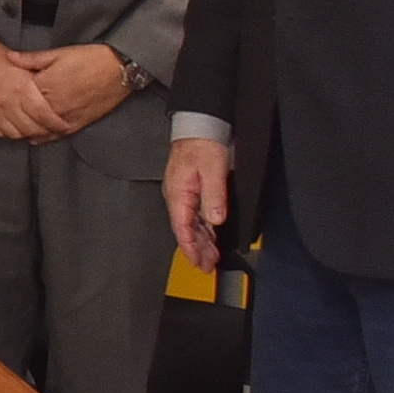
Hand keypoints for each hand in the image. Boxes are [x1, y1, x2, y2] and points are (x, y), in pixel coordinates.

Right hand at [0, 44, 73, 144]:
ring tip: (36, 130)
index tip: (64, 126)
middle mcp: (8, 102)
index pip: (43, 114)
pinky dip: (11, 133)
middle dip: (45, 132)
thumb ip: (37, 78)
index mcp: (21, 88)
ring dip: (28, 134)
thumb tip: (53, 91)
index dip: (57, 123)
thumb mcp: (22, 63)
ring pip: (16, 133)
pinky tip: (17, 129)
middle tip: (53, 130)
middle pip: (31, 128)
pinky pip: (0, 132)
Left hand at [11, 45, 133, 133]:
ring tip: (17, 126)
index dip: (11, 94)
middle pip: (28, 114)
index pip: (20, 95)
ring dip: (28, 128)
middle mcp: (54, 104)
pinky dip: (45, 137)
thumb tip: (10, 57)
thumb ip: (32, 59)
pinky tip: (36, 137)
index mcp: (45, 85)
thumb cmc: (90, 58)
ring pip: (40, 127)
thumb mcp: (58, 53)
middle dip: (16, 113)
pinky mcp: (78, 123)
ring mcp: (66, 116)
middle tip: (5, 112)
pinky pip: (57, 134)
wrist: (118, 69)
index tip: (2, 92)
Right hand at [164, 138, 232, 274]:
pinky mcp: (190, 190)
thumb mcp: (213, 170)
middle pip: (185, 230)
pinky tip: (210, 237)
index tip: (199, 262)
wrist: (199, 126)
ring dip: (201, 242)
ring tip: (210, 257)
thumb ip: (214, 196)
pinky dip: (202, 229)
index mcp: (179, 194)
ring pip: (190, 225)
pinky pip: (194, 216)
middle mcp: (177, 196)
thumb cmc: (202, 144)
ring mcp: (183, 194)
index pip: (182, 229)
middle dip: (196, 250)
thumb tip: (215, 219)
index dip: (191, 248)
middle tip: (207, 266)